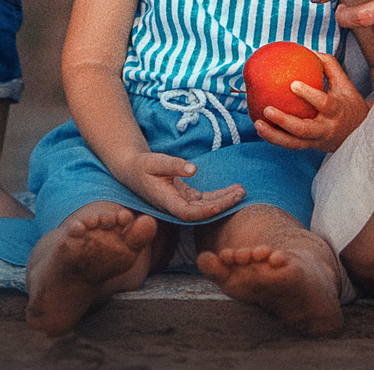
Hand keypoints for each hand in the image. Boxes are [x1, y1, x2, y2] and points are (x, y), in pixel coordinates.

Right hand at [122, 150, 245, 220]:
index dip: (206, 211)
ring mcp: (181, 203)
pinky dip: (219, 196)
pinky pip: (205, 200)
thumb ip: (175, 165)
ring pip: (206, 206)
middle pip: (202, 212)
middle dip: (222, 204)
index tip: (223, 204)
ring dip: (224, 200)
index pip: (189, 213)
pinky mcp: (185, 198)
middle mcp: (175, 206)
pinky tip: (233, 190)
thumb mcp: (156, 161)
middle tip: (241, 193)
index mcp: (167, 201)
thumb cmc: (142, 165)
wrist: (132, 170)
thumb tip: (194, 169)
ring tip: (241, 191)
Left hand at [255, 53, 368, 152]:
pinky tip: (260, 129)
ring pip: (294, 143)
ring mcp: (317, 141)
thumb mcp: (345, 84)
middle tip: (267, 109)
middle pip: (304, 129)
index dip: (309, 94)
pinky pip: (290, 145)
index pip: (324, 104)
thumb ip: (329, 66)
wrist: (361, 134)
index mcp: (337, 110)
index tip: (293, 83)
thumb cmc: (349, 103)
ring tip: (257, 124)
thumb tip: (308, 50)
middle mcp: (327, 128)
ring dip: (274, 135)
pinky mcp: (310, 147)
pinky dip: (274, 139)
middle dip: (284, 121)